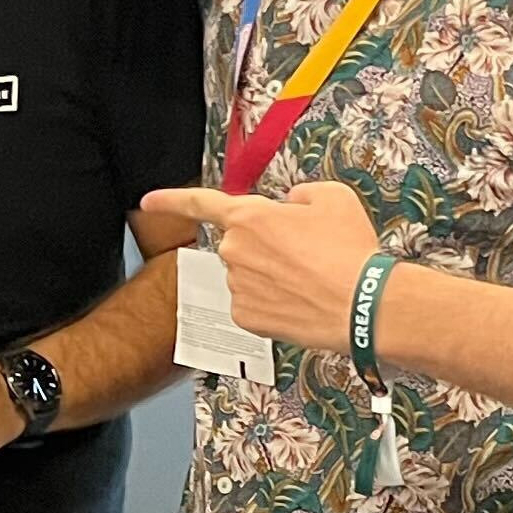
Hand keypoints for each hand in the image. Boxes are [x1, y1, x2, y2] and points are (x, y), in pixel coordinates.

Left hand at [138, 181, 380, 352]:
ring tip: (310, 279)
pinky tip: (299, 300)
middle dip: (266, 246)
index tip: (148, 201)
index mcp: (249, 216)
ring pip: (248, 274)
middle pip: (241, 243)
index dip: (170, 200)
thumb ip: (300, 194)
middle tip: (306, 254)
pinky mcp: (246, 317)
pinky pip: (253, 303)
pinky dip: (273, 302)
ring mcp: (237, 287)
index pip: (200, 203)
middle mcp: (234, 251)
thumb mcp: (332, 197)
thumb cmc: (350, 249)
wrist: (364, 304)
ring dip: (271, 275)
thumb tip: (289, 206)